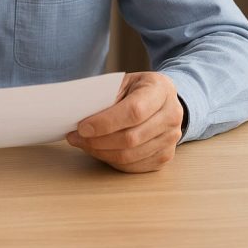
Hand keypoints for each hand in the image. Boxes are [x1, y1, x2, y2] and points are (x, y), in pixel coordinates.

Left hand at [66, 71, 183, 172]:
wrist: (163, 99)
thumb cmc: (137, 89)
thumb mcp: (123, 81)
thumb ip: (106, 95)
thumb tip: (80, 116)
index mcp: (160, 90)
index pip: (134, 111)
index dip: (106, 122)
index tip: (82, 127)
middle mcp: (172, 115)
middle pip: (132, 138)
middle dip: (98, 141)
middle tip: (75, 137)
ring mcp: (171, 138)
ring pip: (131, 155)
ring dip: (101, 152)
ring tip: (82, 143)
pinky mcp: (165, 156)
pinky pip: (134, 166)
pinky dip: (111, 160)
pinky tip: (98, 150)